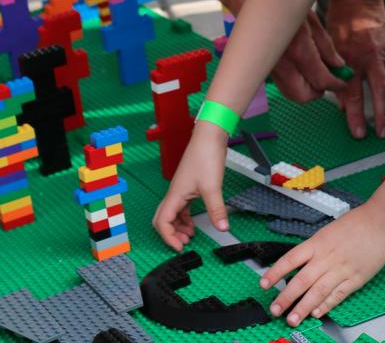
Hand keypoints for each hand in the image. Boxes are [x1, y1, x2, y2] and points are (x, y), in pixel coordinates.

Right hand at [152, 122, 228, 250]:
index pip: (162, 222)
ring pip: (173, 213)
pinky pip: (182, 207)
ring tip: (191, 235)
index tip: (180, 247)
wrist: (209, 136)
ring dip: (179, 226)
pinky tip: (195, 222)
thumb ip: (216, 209)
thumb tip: (222, 228)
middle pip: (163, 218)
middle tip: (184, 244)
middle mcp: (174, 193)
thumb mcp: (212, 187)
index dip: (168, 237)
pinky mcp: (189, 185)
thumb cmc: (205, 156)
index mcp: (175, 195)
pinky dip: (186, 217)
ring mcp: (181, 189)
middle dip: (171, 233)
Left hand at [260, 205, 384, 325]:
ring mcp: (341, 270)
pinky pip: (338, 295)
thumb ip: (315, 248)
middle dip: (286, 297)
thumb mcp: (328, 231)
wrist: (381, 222)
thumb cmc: (356, 223)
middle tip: (275, 309)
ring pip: (317, 292)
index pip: (290, 260)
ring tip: (292, 318)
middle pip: (301, 280)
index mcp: (317, 243)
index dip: (275, 273)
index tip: (264, 283)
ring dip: (303, 307)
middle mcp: (326, 258)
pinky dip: (326, 306)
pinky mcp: (356, 279)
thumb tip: (300, 264)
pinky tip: (316, 313)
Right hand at [270, 11, 348, 101]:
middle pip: (303, 96)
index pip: (321, 80)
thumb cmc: (283, 4)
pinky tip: (301, 67)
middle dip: (319, 91)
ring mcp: (270, 67)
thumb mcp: (312, 21)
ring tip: (315, 72)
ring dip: (305, 88)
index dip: (336, 84)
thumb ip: (326, 47)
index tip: (343, 81)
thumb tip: (338, 65)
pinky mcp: (264, 66)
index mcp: (298, 50)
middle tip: (328, 80)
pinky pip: (282, 83)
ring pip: (290, 92)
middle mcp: (281, 64)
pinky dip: (294, 82)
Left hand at [327, 0, 384, 137]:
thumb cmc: (341, 22)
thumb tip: (339, 101)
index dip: (355, 113)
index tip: (356, 131)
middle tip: (380, 134)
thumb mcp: (330, 46)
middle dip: (383, 115)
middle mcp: (372, 56)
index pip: (354, 90)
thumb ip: (334, 72)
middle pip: (381, 91)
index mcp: (352, 55)